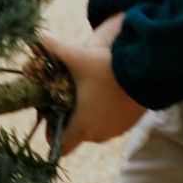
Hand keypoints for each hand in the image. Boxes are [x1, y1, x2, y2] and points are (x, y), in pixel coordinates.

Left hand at [42, 19, 144, 152]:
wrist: (148, 71)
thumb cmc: (109, 67)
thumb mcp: (78, 56)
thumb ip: (53, 49)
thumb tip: (34, 36)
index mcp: (82, 125)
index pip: (60, 146)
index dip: (53, 133)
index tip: (53, 115)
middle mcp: (98, 134)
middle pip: (76, 135)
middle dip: (70, 120)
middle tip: (67, 98)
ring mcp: (115, 132)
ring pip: (93, 130)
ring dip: (88, 118)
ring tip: (87, 95)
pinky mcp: (128, 126)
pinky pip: (110, 126)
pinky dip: (104, 115)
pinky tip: (104, 96)